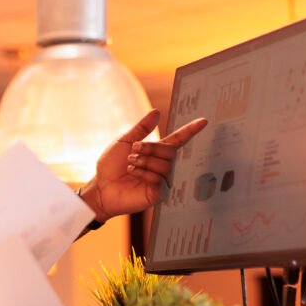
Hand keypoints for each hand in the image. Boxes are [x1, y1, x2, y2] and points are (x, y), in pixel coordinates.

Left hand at [80, 110, 207, 221]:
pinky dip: (143, 173)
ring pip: (164, 165)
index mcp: (155, 152)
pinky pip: (159, 178)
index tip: (203, 121)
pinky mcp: (160, 193)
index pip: (178, 140)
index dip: (190, 131)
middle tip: (132, 152)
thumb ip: (141, 128)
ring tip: (130, 166)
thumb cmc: (110, 167)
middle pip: (169, 151)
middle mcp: (162, 166)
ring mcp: (162, 180)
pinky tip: (133, 175)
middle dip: (150, 149)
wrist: (101, 188)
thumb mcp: (124, 142)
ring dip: (144, 162)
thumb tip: (156, 111)